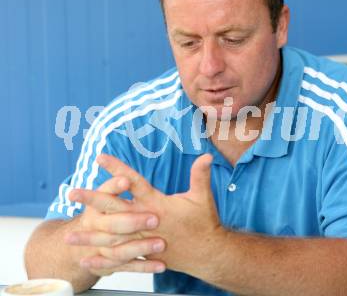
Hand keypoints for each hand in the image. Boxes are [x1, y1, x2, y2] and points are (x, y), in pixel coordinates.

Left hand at [69, 153, 226, 276]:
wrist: (207, 253)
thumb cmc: (203, 223)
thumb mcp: (203, 197)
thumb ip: (201, 175)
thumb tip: (207, 156)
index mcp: (157, 204)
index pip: (133, 182)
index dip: (116, 169)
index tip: (100, 158)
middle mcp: (145, 221)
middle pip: (115, 209)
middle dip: (93, 200)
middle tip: (72, 193)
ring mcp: (142, 239)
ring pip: (112, 238)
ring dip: (90, 237)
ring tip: (69, 236)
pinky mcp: (144, 253)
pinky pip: (119, 258)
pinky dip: (103, 260)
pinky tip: (86, 260)